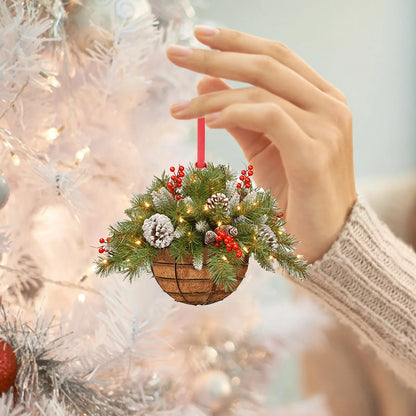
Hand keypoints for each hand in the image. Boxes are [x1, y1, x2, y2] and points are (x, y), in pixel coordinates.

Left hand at [167, 26, 356, 262]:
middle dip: (216, 56)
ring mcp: (327, 127)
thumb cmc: (293, 195)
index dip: (237, 42)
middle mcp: (329, 105)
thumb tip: (205, 82)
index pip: (276, 56)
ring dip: (213, 99)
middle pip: (266, 64)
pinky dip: (235, 114)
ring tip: (179, 110)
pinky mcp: (315, 153)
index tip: (198, 36)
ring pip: (262, 92)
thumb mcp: (263, 149)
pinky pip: (270, 118)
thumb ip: (239, 114)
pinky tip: (209, 121)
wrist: (322, 242)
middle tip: (176, 54)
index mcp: (321, 98)